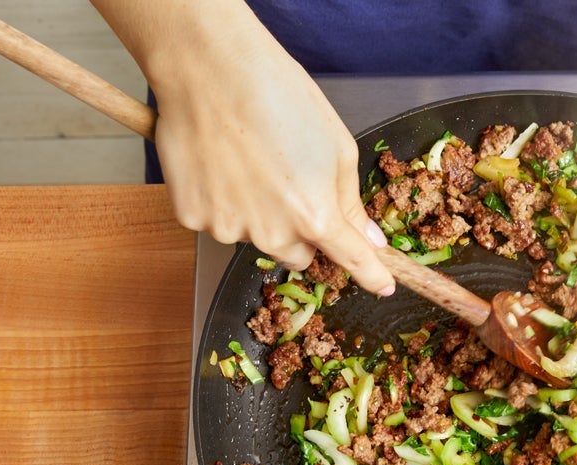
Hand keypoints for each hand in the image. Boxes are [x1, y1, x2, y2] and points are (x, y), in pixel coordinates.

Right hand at [91, 0, 393, 294]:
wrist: (210, 69)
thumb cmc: (279, 97)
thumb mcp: (337, 147)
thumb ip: (350, 201)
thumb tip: (368, 238)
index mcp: (316, 216)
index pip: (352, 260)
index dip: (371, 274)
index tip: (384, 284)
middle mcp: (273, 232)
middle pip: (298, 255)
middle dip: (300, 232)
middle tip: (289, 185)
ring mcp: (229, 228)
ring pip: (256, 238)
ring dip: (258, 214)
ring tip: (249, 162)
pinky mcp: (193, 217)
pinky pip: (217, 221)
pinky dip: (221, 201)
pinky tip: (220, 164)